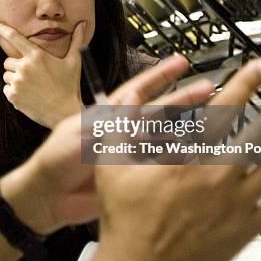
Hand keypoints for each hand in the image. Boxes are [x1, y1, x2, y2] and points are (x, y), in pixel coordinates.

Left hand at [0, 22, 85, 127]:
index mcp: (37, 56)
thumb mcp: (74, 61)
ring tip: (31, 85)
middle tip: (31, 74)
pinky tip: (28, 94)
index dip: (4, 30)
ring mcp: (17, 83)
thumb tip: (83, 23)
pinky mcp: (13, 96)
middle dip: (17, 66)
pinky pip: (6, 89)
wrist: (65, 112)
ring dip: (15, 79)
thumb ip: (76, 40)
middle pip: (8, 61)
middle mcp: (24, 67)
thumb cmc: (70, 85)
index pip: (14, 38)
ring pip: (7, 75)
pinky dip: (14, 91)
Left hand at [1, 55, 213, 234]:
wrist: (49, 197)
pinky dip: (177, 157)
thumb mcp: (80, 134)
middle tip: (209, 88)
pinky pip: (159, 163)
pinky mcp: (133, 174)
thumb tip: (131, 102)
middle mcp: (122, 130)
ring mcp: (129, 152)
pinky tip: (195, 152)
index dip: (160, 76)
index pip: (138, 89)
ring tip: (212, 118)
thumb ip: (108, 120)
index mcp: (107, 114)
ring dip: (185, 127)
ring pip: (164, 135)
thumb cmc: (56, 160)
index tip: (181, 63)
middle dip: (184, 98)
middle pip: (159, 110)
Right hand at [82, 59, 260, 260]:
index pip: (225, 110)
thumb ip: (121, 129)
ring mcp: (236, 203)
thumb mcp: (110, 165)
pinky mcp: (244, 228)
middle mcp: (219, 175)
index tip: (259, 67)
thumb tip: (124, 101)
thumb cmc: (126, 219)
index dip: (245, 83)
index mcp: (190, 157)